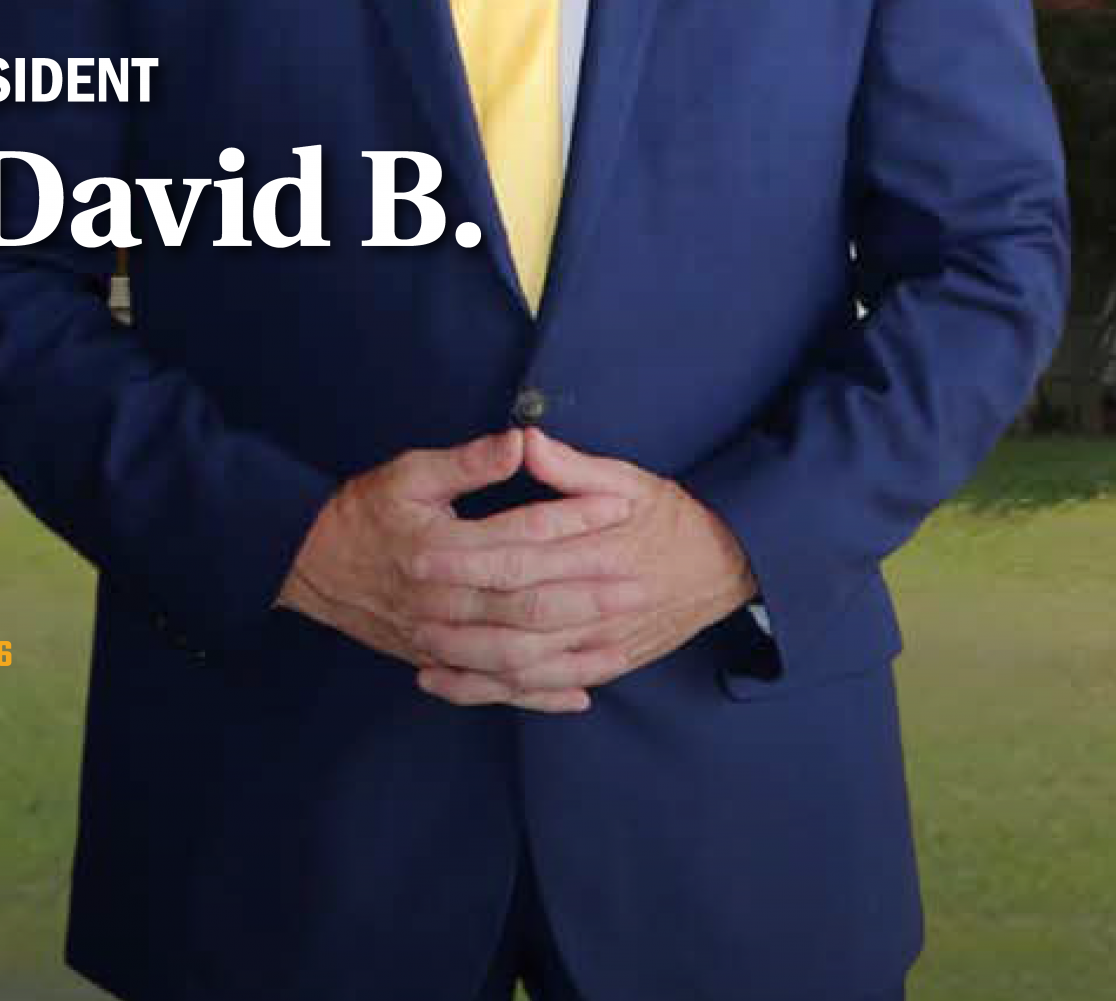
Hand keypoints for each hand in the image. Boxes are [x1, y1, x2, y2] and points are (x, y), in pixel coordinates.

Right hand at [276, 429, 637, 712]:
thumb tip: (520, 442)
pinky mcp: (439, 662)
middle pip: (530, 603)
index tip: (618, 509)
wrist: (311, 565)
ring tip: (623, 639)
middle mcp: (445, 602)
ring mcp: (442, 641)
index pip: (521, 538)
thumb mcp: (408, 473)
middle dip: (590, 593)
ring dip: (575, 650)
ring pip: (520, 655)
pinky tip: (582, 694)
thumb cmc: (363, 511)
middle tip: (640, 580)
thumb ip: (466, 463)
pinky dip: (541, 696)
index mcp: (441, 550)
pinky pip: (496, 688)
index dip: (572, 523)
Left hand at [407, 428, 756, 708]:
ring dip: (474, 665)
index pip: (518, 556)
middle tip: (405, 613)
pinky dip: (505, 693)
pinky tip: (463, 687)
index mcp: (596, 550)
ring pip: (528, 665)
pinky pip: (548, 687)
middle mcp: (598, 604)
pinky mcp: (608, 663)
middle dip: (458, 620)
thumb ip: (572, 468)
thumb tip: (525, 440)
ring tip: (422, 658)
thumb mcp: (628, 478)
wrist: (729, 563)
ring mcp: (604, 641)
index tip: (417, 555)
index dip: (466, 559)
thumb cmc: (673, 515)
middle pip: (517, 617)